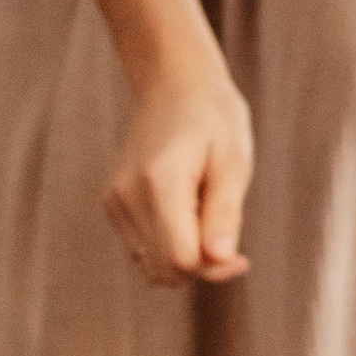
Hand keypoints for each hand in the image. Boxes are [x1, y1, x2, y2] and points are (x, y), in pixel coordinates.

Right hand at [105, 57, 253, 285]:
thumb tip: (221, 260)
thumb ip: (225, 213)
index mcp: (160, 182)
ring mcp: (115, 201)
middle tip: (229, 239)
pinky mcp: (113, 205)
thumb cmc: (215, 120)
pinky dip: (169, 247)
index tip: (242, 258)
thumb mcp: (234, 162)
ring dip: (185, 259)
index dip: (214, 270)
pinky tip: (188, 215)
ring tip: (206, 218)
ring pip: (151, 266)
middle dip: (202, 268)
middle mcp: (127, 195)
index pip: (180, 259)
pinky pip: (143, 250)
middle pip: (164, 269)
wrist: (174, 85)